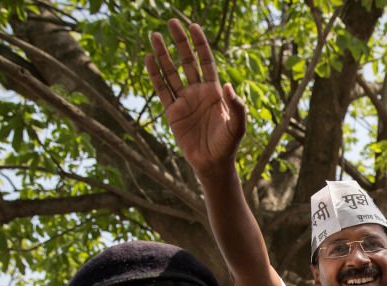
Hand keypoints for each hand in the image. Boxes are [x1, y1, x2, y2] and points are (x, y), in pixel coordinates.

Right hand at [145, 19, 246, 176]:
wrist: (212, 163)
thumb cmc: (227, 145)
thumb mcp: (237, 126)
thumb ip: (236, 106)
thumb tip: (227, 86)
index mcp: (215, 91)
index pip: (206, 61)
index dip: (200, 44)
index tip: (193, 26)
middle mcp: (198, 92)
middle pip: (187, 61)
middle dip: (180, 42)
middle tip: (171, 22)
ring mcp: (184, 101)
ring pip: (171, 72)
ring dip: (163, 54)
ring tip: (154, 35)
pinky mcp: (172, 112)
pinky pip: (161, 89)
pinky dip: (155, 74)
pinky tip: (149, 58)